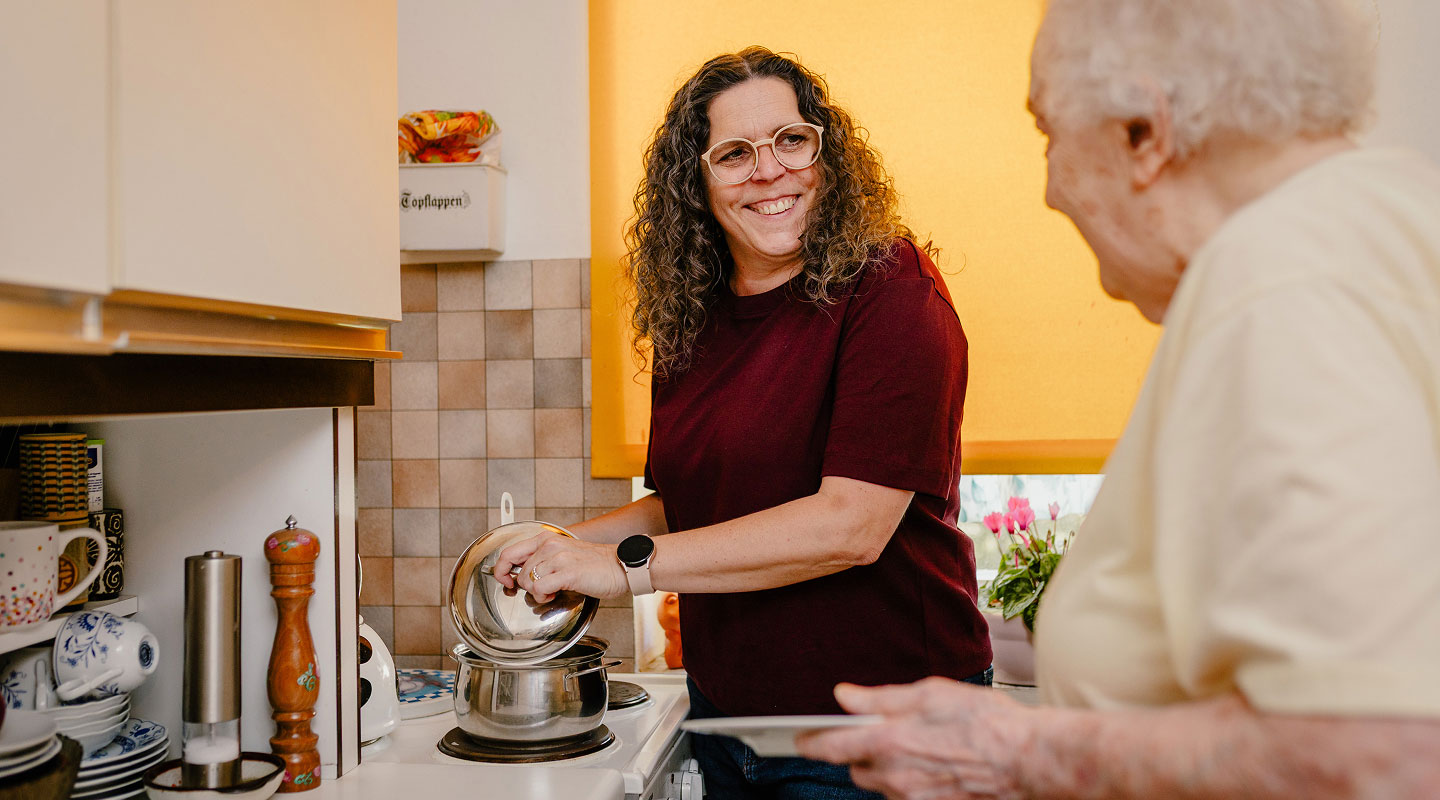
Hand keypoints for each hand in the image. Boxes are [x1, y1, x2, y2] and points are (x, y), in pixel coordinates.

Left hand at [490, 531, 628, 602]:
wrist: (620, 566)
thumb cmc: (595, 564)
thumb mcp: (563, 553)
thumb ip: (542, 559)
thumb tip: (520, 573)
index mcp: (546, 539)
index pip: (509, 552)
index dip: (500, 570)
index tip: (506, 581)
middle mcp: (550, 545)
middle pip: (518, 571)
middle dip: (525, 586)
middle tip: (540, 589)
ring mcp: (558, 558)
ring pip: (527, 581)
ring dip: (537, 592)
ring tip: (553, 590)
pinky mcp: (567, 572)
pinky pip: (539, 588)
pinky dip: (544, 595)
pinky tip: (555, 593)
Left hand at [796, 678, 1030, 799]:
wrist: (1027, 760)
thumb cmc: (984, 722)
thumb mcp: (928, 693)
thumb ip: (879, 698)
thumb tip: (844, 696)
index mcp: (888, 742)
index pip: (829, 747)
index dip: (809, 742)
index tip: (799, 737)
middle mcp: (895, 776)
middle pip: (855, 769)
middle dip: (857, 752)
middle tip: (878, 732)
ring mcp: (913, 798)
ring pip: (881, 784)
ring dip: (885, 766)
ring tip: (916, 745)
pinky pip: (906, 796)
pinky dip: (909, 781)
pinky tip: (932, 764)